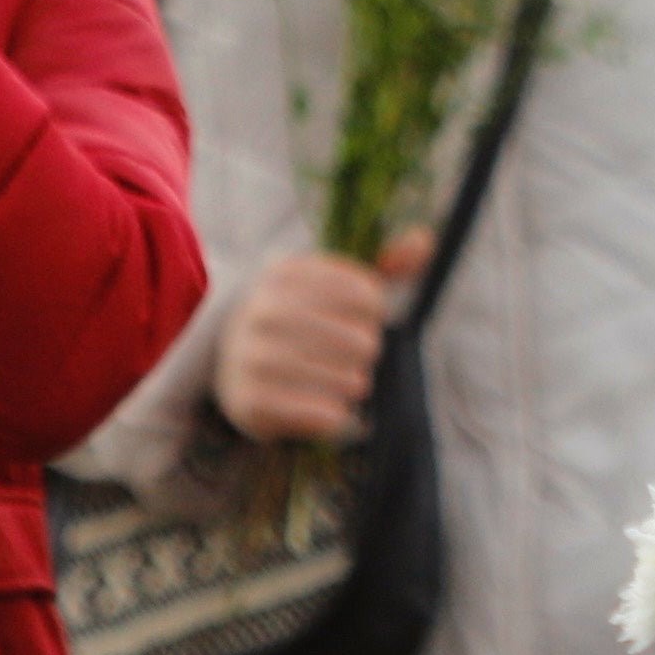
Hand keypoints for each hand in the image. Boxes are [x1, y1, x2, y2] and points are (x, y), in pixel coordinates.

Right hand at [208, 231, 430, 441]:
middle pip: (360, 341)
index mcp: (285, 273)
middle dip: (366, 349)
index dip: (374, 310)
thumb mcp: (333, 282)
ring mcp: (253, 357)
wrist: (230, 356)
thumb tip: (425, 240)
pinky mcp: (251, 401)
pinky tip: (328, 403)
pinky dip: (337, 413)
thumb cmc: (299, 315)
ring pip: (346, 380)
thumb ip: (385, 264)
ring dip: (354, 383)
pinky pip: (325, 414)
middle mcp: (264, 311)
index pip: (366, 295)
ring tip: (343, 378)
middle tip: (353, 352)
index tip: (361, 314)